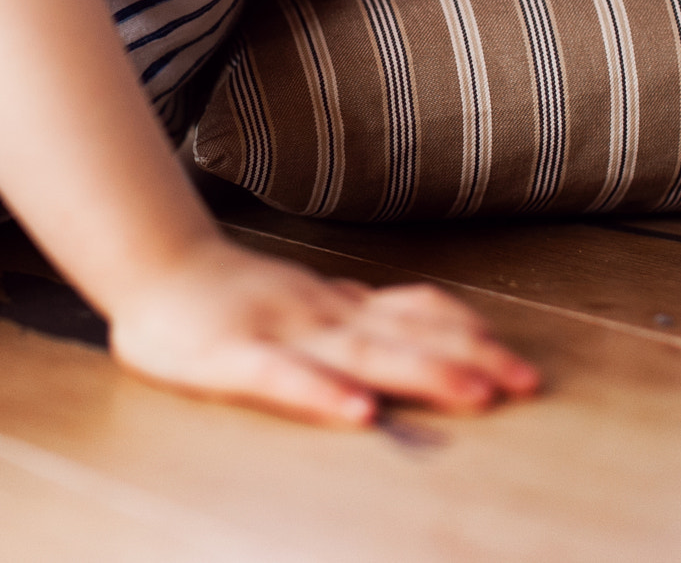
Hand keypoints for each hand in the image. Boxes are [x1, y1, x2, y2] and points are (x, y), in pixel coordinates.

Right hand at [104, 236, 539, 426]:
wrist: (154, 267)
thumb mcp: (309, 302)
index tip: (520, 360)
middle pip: (406, 335)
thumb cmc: (234, 298)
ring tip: (475, 394)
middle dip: (470, 358)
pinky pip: (281, 377)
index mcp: (339, 305)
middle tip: (525, 382)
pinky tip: (357, 413)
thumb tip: (434, 324)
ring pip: (360, 352)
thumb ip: (363, 314)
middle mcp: (321, 313)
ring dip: (422, 371)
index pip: (415, 313)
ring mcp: (279, 330)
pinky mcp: (230, 355)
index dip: (469, 333)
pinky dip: (321, 393)